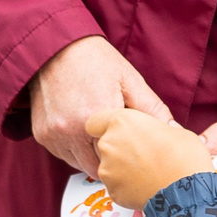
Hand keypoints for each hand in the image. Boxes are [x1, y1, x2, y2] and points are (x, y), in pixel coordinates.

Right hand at [27, 36, 167, 176]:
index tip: (136, 153)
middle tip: (120, 144)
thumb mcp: (129, 80)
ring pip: (80, 165)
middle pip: (100, 169)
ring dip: (92, 156)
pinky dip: (75, 149)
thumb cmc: (93, 60)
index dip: (130, 157)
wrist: (53, 47)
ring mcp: (53, 135)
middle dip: (112, 160)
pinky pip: (64, 155)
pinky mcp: (41, 135)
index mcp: (97, 117)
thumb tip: (175, 130)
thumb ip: (153, 109)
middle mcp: (71, 131)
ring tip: (100, 133)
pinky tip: (82, 129)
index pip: (120, 160)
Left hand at [86, 107, 214, 210]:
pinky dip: (127, 186)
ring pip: (109, 166)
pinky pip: (116, 185)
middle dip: (118, 149)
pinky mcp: (112, 190)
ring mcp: (108, 169)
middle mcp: (109, 143)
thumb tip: (160, 131)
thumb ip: (156, 128)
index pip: (95, 121)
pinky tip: (145, 185)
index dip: (105, 127)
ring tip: (147, 172)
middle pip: (104, 144)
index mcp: (122, 122)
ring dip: (122, 168)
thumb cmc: (184, 159)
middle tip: (142, 154)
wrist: (186, 192)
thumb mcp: (175, 130)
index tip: (117, 132)